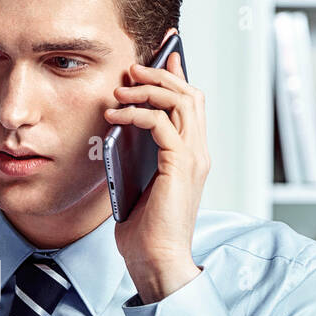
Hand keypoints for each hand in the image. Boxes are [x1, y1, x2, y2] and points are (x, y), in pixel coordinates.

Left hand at [104, 47, 210, 303]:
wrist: (156, 262)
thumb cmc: (146, 232)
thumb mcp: (138, 184)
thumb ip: (137, 157)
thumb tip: (120, 132)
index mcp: (191, 156)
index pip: (191, 104)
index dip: (177, 76)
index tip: (161, 54)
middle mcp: (198, 153)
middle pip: (190, 94)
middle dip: (161, 74)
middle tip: (132, 68)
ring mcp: (193, 159)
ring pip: (181, 102)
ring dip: (149, 88)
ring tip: (122, 88)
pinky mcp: (179, 167)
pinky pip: (162, 124)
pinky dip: (138, 113)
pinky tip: (117, 115)